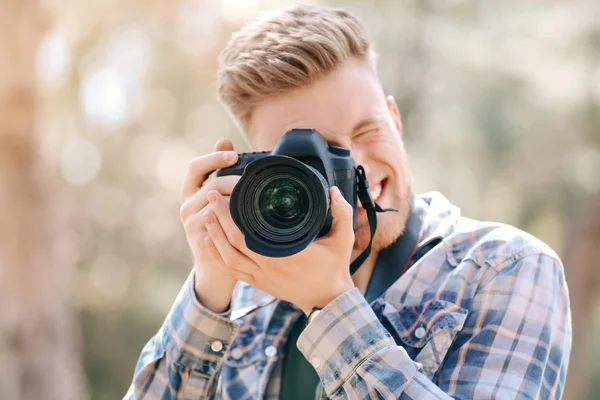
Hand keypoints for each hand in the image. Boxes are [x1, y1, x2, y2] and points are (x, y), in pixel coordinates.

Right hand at [179, 138, 239, 312]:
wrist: (214, 267)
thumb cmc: (219, 226)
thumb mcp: (215, 197)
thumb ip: (218, 170)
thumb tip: (223, 141)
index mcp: (190, 192)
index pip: (195, 168)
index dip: (213, 158)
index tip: (234, 155)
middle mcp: (187, 207)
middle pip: (212, 186)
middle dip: (236, 181)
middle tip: (256, 181)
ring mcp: (191, 225)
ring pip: (217, 206)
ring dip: (240, 200)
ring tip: (259, 198)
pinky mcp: (200, 241)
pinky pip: (220, 227)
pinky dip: (236, 221)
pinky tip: (251, 218)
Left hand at [202, 185, 355, 314]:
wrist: (328, 300)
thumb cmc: (334, 268)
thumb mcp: (343, 240)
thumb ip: (341, 213)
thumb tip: (332, 190)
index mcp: (285, 254)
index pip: (249, 233)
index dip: (232, 215)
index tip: (226, 194)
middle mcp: (268, 266)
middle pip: (233, 242)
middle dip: (218, 218)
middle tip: (212, 196)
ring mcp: (261, 277)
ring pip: (228, 258)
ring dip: (214, 236)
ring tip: (207, 215)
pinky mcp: (259, 284)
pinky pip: (232, 271)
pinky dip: (218, 256)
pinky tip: (210, 242)